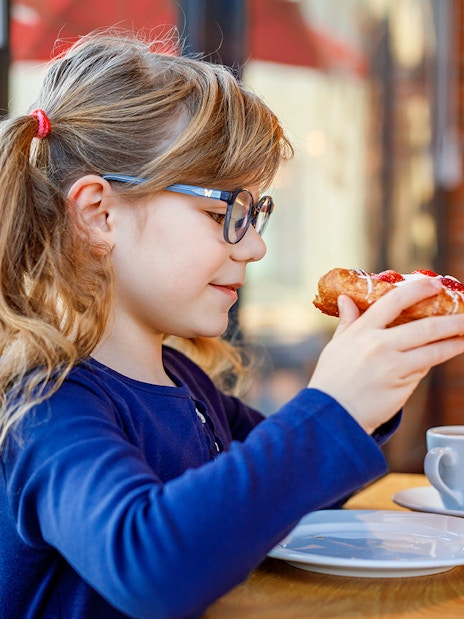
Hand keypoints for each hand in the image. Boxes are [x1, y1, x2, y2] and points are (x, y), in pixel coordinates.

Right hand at [308, 278, 463, 434]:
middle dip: (452, 321)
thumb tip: (346, 299)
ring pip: (432, 352)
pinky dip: (432, 363)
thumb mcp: (336, 346)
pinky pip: (422, 371)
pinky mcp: (402, 388)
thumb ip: (347, 322)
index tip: (435, 285)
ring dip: (454, 344)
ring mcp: (393, 368)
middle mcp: (379, 346)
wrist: (331, 415)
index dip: (418, 290)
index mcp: (362, 331)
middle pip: (425, 328)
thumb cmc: (331, 379)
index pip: (394, 302)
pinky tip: (441, 356)